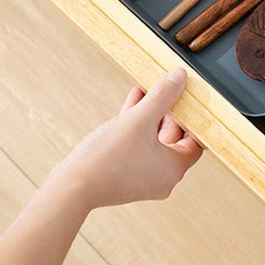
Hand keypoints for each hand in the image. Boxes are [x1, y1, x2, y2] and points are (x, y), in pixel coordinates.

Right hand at [51, 68, 202, 209]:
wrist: (69, 188)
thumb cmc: (107, 158)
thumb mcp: (140, 119)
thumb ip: (163, 96)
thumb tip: (180, 76)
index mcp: (174, 169)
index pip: (195, 141)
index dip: (193, 118)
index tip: (188, 99)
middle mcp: (162, 177)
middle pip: (174, 138)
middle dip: (168, 110)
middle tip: (166, 89)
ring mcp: (143, 178)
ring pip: (153, 139)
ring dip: (151, 113)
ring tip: (148, 89)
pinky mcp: (124, 174)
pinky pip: (137, 144)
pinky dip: (137, 125)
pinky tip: (133, 100)